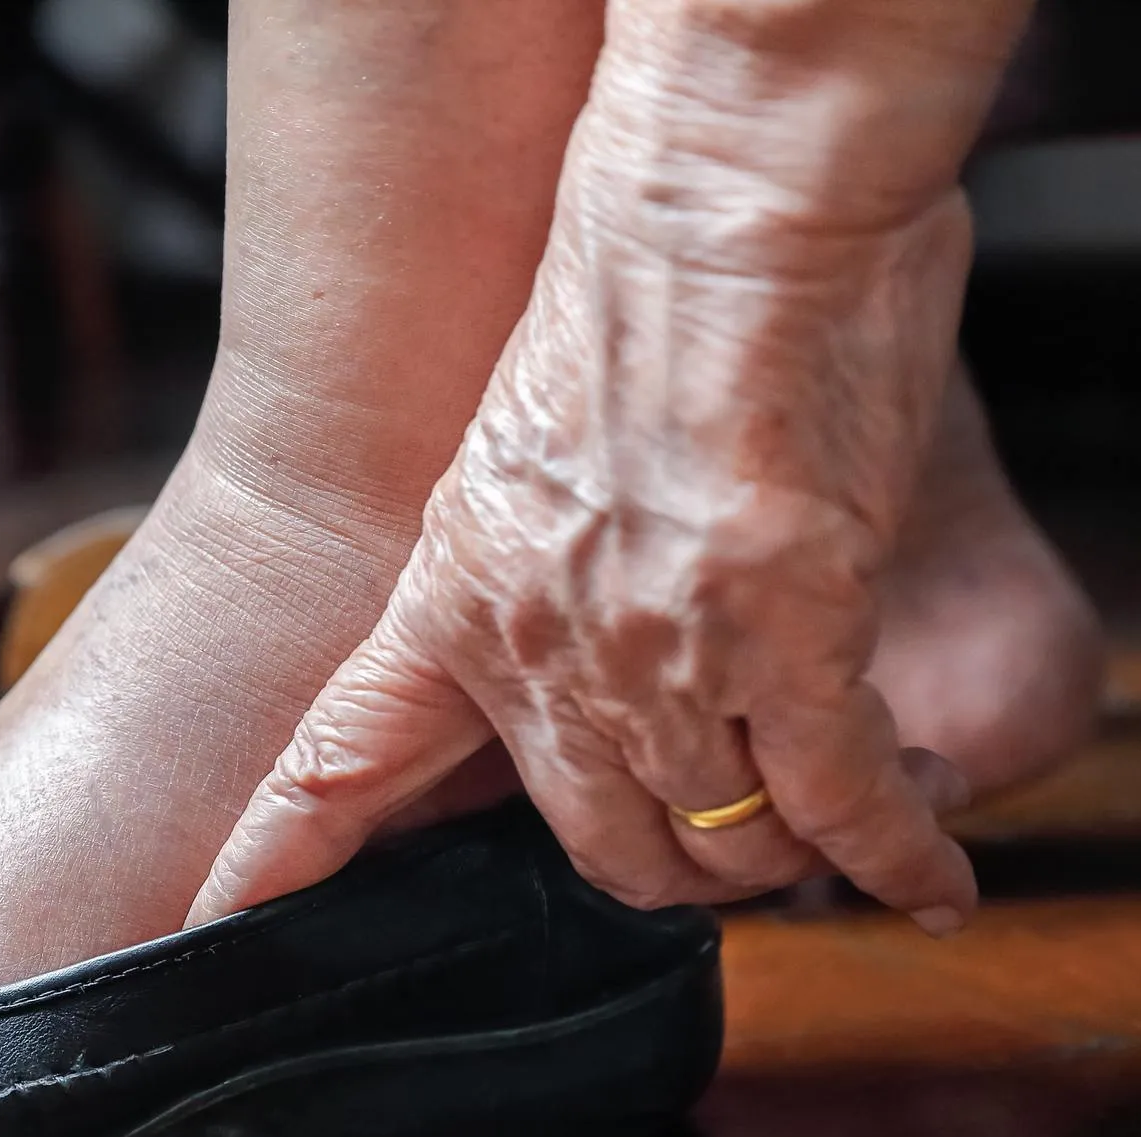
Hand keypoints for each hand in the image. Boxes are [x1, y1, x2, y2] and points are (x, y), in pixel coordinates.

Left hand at [189, 59, 986, 931]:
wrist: (714, 206)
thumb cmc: (633, 298)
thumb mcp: (520, 457)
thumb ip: (539, 576)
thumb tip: (607, 641)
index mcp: (450, 598)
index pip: (337, 764)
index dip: (280, 860)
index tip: (212, 926)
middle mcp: (538, 651)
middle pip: (604, 849)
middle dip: (676, 863)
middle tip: (727, 833)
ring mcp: (657, 658)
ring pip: (728, 842)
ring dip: (791, 846)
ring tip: (845, 808)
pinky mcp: (787, 642)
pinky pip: (842, 806)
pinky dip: (896, 855)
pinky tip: (927, 886)